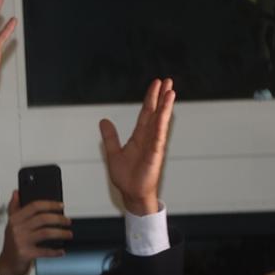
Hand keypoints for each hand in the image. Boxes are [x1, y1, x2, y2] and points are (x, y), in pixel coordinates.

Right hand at [0, 190, 70, 274]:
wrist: (7, 265)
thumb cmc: (11, 245)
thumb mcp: (11, 224)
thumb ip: (14, 208)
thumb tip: (16, 193)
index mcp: (15, 220)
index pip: (34, 206)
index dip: (50, 204)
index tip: (60, 206)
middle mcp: (17, 229)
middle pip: (42, 218)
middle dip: (58, 218)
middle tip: (67, 221)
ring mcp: (21, 241)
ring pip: (45, 233)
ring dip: (60, 233)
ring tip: (68, 234)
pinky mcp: (26, 254)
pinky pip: (44, 251)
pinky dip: (55, 251)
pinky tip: (61, 251)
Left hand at [99, 78, 174, 214]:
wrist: (131, 193)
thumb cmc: (126, 177)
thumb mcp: (113, 153)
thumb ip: (110, 137)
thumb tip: (103, 121)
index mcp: (139, 136)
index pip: (147, 113)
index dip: (151, 98)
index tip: (156, 84)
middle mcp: (148, 138)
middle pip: (156, 113)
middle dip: (162, 97)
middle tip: (168, 81)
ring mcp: (154, 144)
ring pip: (160, 121)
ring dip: (166, 106)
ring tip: (170, 91)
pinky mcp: (155, 153)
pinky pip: (159, 136)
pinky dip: (162, 124)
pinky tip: (165, 113)